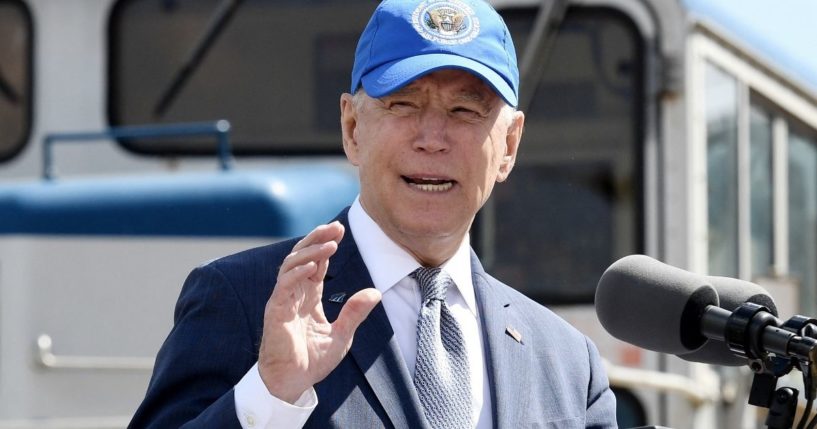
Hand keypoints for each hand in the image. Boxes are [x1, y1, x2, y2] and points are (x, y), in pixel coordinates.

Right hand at [257, 221, 381, 402]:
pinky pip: (284, 285)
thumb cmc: (312, 361)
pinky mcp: (276, 311)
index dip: (326, 246)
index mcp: (308, 297)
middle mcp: (294, 294)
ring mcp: (283, 300)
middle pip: (302, 256)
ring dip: (310, 252)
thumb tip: (376, 292)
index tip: (341, 232)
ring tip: (329, 244)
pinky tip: (312, 265)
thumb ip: (355, 312)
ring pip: (292, 265)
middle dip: (317, 240)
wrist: (292, 384)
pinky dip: (297, 273)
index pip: (315, 264)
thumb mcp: (342, 335)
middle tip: (336, 228)